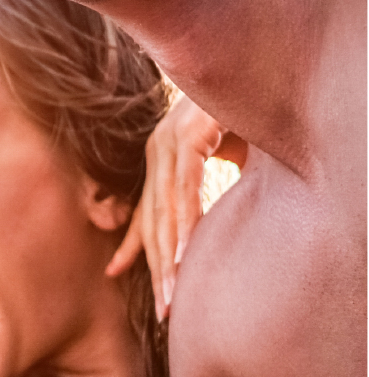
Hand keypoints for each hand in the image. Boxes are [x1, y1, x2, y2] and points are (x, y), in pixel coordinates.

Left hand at [106, 96, 242, 319]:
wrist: (261, 63)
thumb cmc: (253, 108)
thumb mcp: (237, 152)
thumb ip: (222, 178)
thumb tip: (228, 214)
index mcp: (166, 153)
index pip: (147, 208)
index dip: (131, 243)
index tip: (115, 273)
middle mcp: (160, 147)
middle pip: (153, 219)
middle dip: (156, 269)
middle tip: (162, 313)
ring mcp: (172, 140)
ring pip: (166, 210)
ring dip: (169, 259)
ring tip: (171, 298)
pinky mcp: (191, 135)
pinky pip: (184, 188)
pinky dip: (183, 224)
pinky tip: (181, 256)